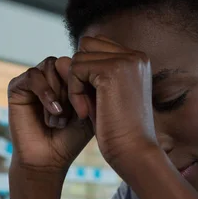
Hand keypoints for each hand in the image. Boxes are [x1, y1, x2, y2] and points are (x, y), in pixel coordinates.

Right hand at [7, 56, 93, 174]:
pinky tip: (54, 111)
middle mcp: (50, 76)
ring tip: (59, 118)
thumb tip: (81, 62)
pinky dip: (46, 92)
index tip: (86, 110)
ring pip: (50, 66)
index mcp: (68, 79)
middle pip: (65, 63)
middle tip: (70, 116)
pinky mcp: (17, 87)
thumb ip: (88, 87)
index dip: (84, 84)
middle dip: (71, 89)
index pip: (79, 64)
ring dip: (58, 93)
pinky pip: (33, 76)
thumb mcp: (88, 111)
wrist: (49, 160)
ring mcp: (34, 81)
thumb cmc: (70, 139)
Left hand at [67, 36, 158, 172]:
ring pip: (79, 57)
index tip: (90, 101)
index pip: (98, 47)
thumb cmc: (120, 134)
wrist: (134, 153)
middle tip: (84, 104)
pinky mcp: (112, 70)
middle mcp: (136, 56)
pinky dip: (73, 92)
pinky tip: (84, 112)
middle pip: (87, 45)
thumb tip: (60, 60)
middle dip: (79, 72)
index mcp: (138, 62)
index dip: (86, 71)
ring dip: (75, 85)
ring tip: (85, 110)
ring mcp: (126, 61)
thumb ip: (87, 78)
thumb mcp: (103, 99)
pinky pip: (75, 69)